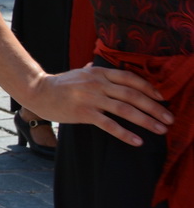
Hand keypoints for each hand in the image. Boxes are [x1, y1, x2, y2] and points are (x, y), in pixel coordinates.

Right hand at [23, 64, 172, 146]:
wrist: (37, 91)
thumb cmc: (60, 84)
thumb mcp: (79, 72)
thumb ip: (93, 70)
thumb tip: (101, 66)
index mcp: (98, 72)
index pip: (130, 79)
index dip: (149, 88)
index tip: (162, 99)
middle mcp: (97, 83)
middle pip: (133, 95)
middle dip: (155, 108)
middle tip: (169, 119)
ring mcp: (91, 98)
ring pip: (125, 109)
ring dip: (146, 121)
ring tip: (161, 130)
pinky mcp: (83, 112)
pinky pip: (109, 125)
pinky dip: (125, 134)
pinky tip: (137, 141)